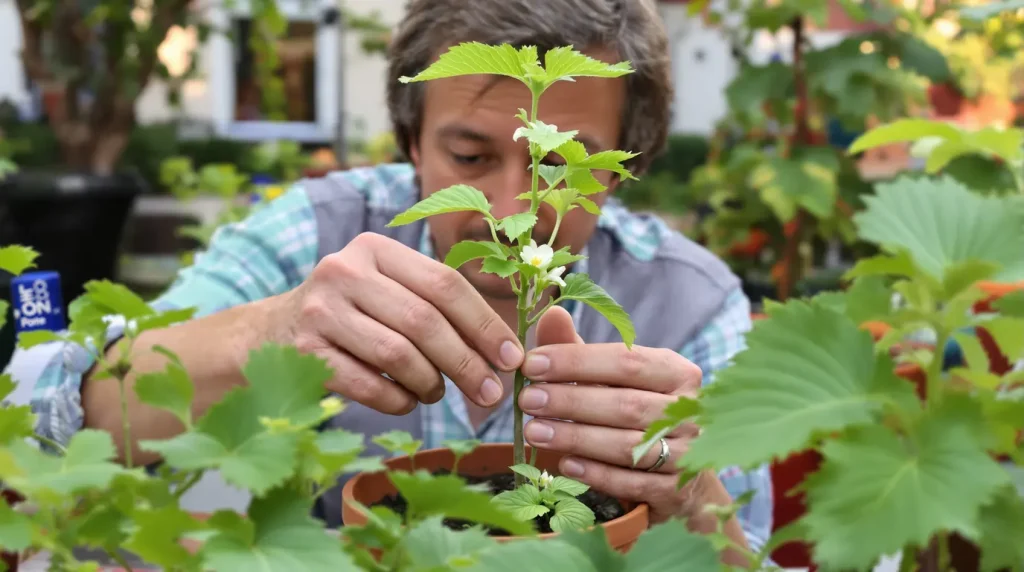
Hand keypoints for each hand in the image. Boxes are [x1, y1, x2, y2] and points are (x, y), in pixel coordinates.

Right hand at [272, 232, 524, 413]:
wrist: (271, 334)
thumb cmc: (353, 315)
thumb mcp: (387, 290)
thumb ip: (437, 305)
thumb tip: (505, 351)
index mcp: (375, 249)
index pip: (444, 284)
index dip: (485, 324)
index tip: (512, 358)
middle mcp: (344, 271)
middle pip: (424, 321)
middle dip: (467, 363)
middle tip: (491, 394)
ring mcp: (320, 311)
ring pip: (398, 355)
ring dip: (431, 384)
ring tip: (438, 394)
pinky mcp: (304, 352)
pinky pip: (369, 386)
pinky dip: (399, 401)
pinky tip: (406, 400)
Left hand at [518, 306, 717, 524]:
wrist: (679, 469)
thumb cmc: (636, 409)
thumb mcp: (611, 378)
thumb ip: (580, 350)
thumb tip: (552, 313)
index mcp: (677, 372)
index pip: (626, 361)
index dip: (576, 362)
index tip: (532, 364)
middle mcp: (689, 411)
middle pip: (625, 405)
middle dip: (570, 401)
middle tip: (527, 400)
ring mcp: (688, 453)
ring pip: (628, 446)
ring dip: (576, 438)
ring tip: (534, 432)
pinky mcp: (677, 490)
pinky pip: (634, 483)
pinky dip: (597, 474)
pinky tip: (565, 464)